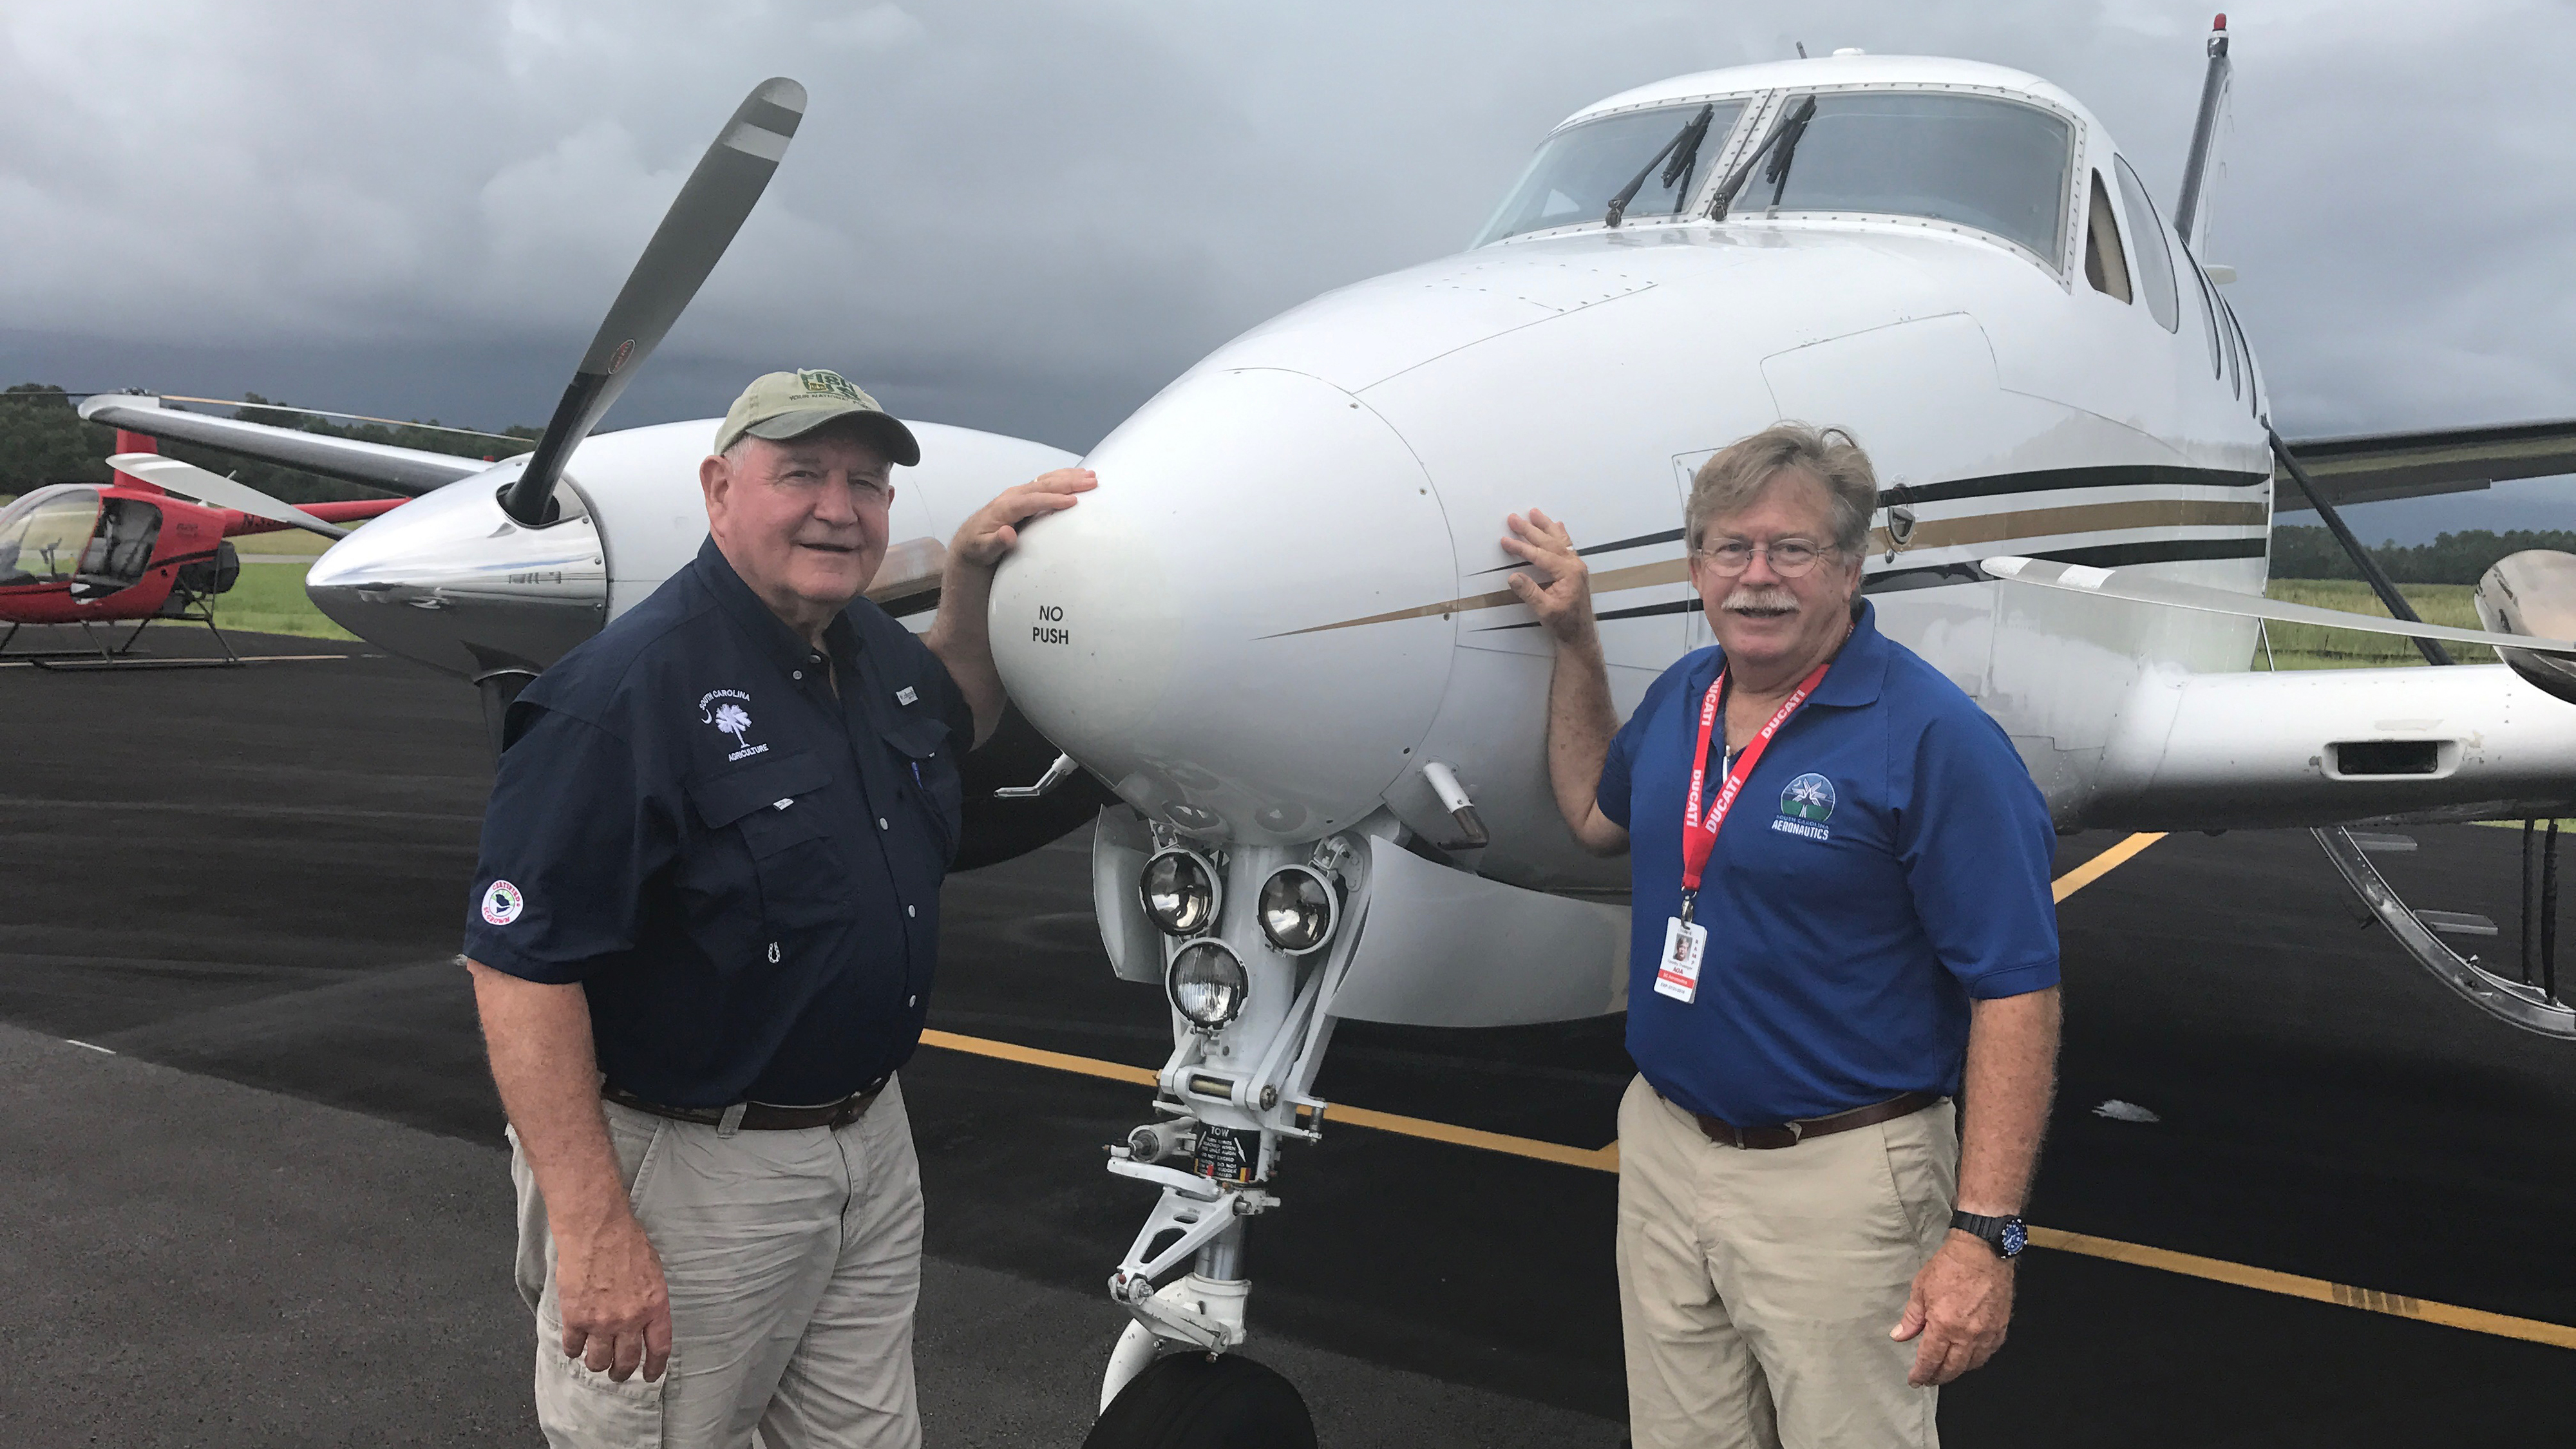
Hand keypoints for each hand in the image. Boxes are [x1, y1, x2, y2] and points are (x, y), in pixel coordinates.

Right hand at [556, 1210, 672, 1382]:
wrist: (596, 1231)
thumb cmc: (627, 1243)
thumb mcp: (653, 1272)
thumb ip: (650, 1300)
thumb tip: (647, 1319)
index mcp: (655, 1307)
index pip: (659, 1348)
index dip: (655, 1367)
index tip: (651, 1376)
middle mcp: (630, 1320)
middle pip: (627, 1360)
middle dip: (622, 1372)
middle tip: (617, 1373)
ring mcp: (602, 1322)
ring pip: (598, 1361)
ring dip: (596, 1364)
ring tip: (594, 1361)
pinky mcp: (576, 1318)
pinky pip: (573, 1346)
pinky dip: (573, 1350)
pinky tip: (574, 1346)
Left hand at [949, 468, 1096, 567]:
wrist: (970, 540)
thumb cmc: (978, 547)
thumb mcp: (983, 550)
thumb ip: (996, 543)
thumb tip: (1008, 534)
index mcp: (1005, 507)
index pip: (1032, 501)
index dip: (1052, 500)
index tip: (1072, 500)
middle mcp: (1013, 495)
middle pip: (1043, 485)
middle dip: (1068, 483)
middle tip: (1090, 482)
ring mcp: (1020, 493)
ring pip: (1047, 480)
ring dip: (1069, 476)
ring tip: (1091, 476)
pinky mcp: (1025, 495)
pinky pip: (1046, 482)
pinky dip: (1063, 477)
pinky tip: (1077, 475)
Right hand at [1498, 508, 1596, 644]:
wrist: (1580, 635)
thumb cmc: (1564, 624)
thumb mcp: (1544, 611)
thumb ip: (1529, 593)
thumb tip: (1513, 577)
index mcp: (1568, 573)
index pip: (1540, 555)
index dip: (1521, 547)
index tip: (1505, 540)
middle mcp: (1575, 565)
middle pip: (1549, 542)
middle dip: (1530, 529)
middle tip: (1514, 518)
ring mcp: (1576, 566)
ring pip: (1559, 540)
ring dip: (1545, 526)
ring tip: (1534, 512)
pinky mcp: (1575, 570)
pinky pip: (1566, 546)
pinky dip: (1558, 534)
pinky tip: (1556, 525)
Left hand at [1891, 1231, 2014, 1385]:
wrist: (1982, 1251)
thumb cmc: (1950, 1266)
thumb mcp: (1921, 1289)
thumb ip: (1911, 1318)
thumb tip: (1899, 1336)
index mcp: (1944, 1326)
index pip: (1930, 1360)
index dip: (1921, 1374)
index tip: (1915, 1380)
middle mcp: (1967, 1334)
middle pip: (1952, 1368)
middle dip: (1938, 1377)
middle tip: (1929, 1378)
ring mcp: (1986, 1332)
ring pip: (1972, 1364)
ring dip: (1958, 1370)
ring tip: (1947, 1369)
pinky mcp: (2000, 1327)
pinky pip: (1989, 1352)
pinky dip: (1978, 1359)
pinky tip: (1970, 1357)